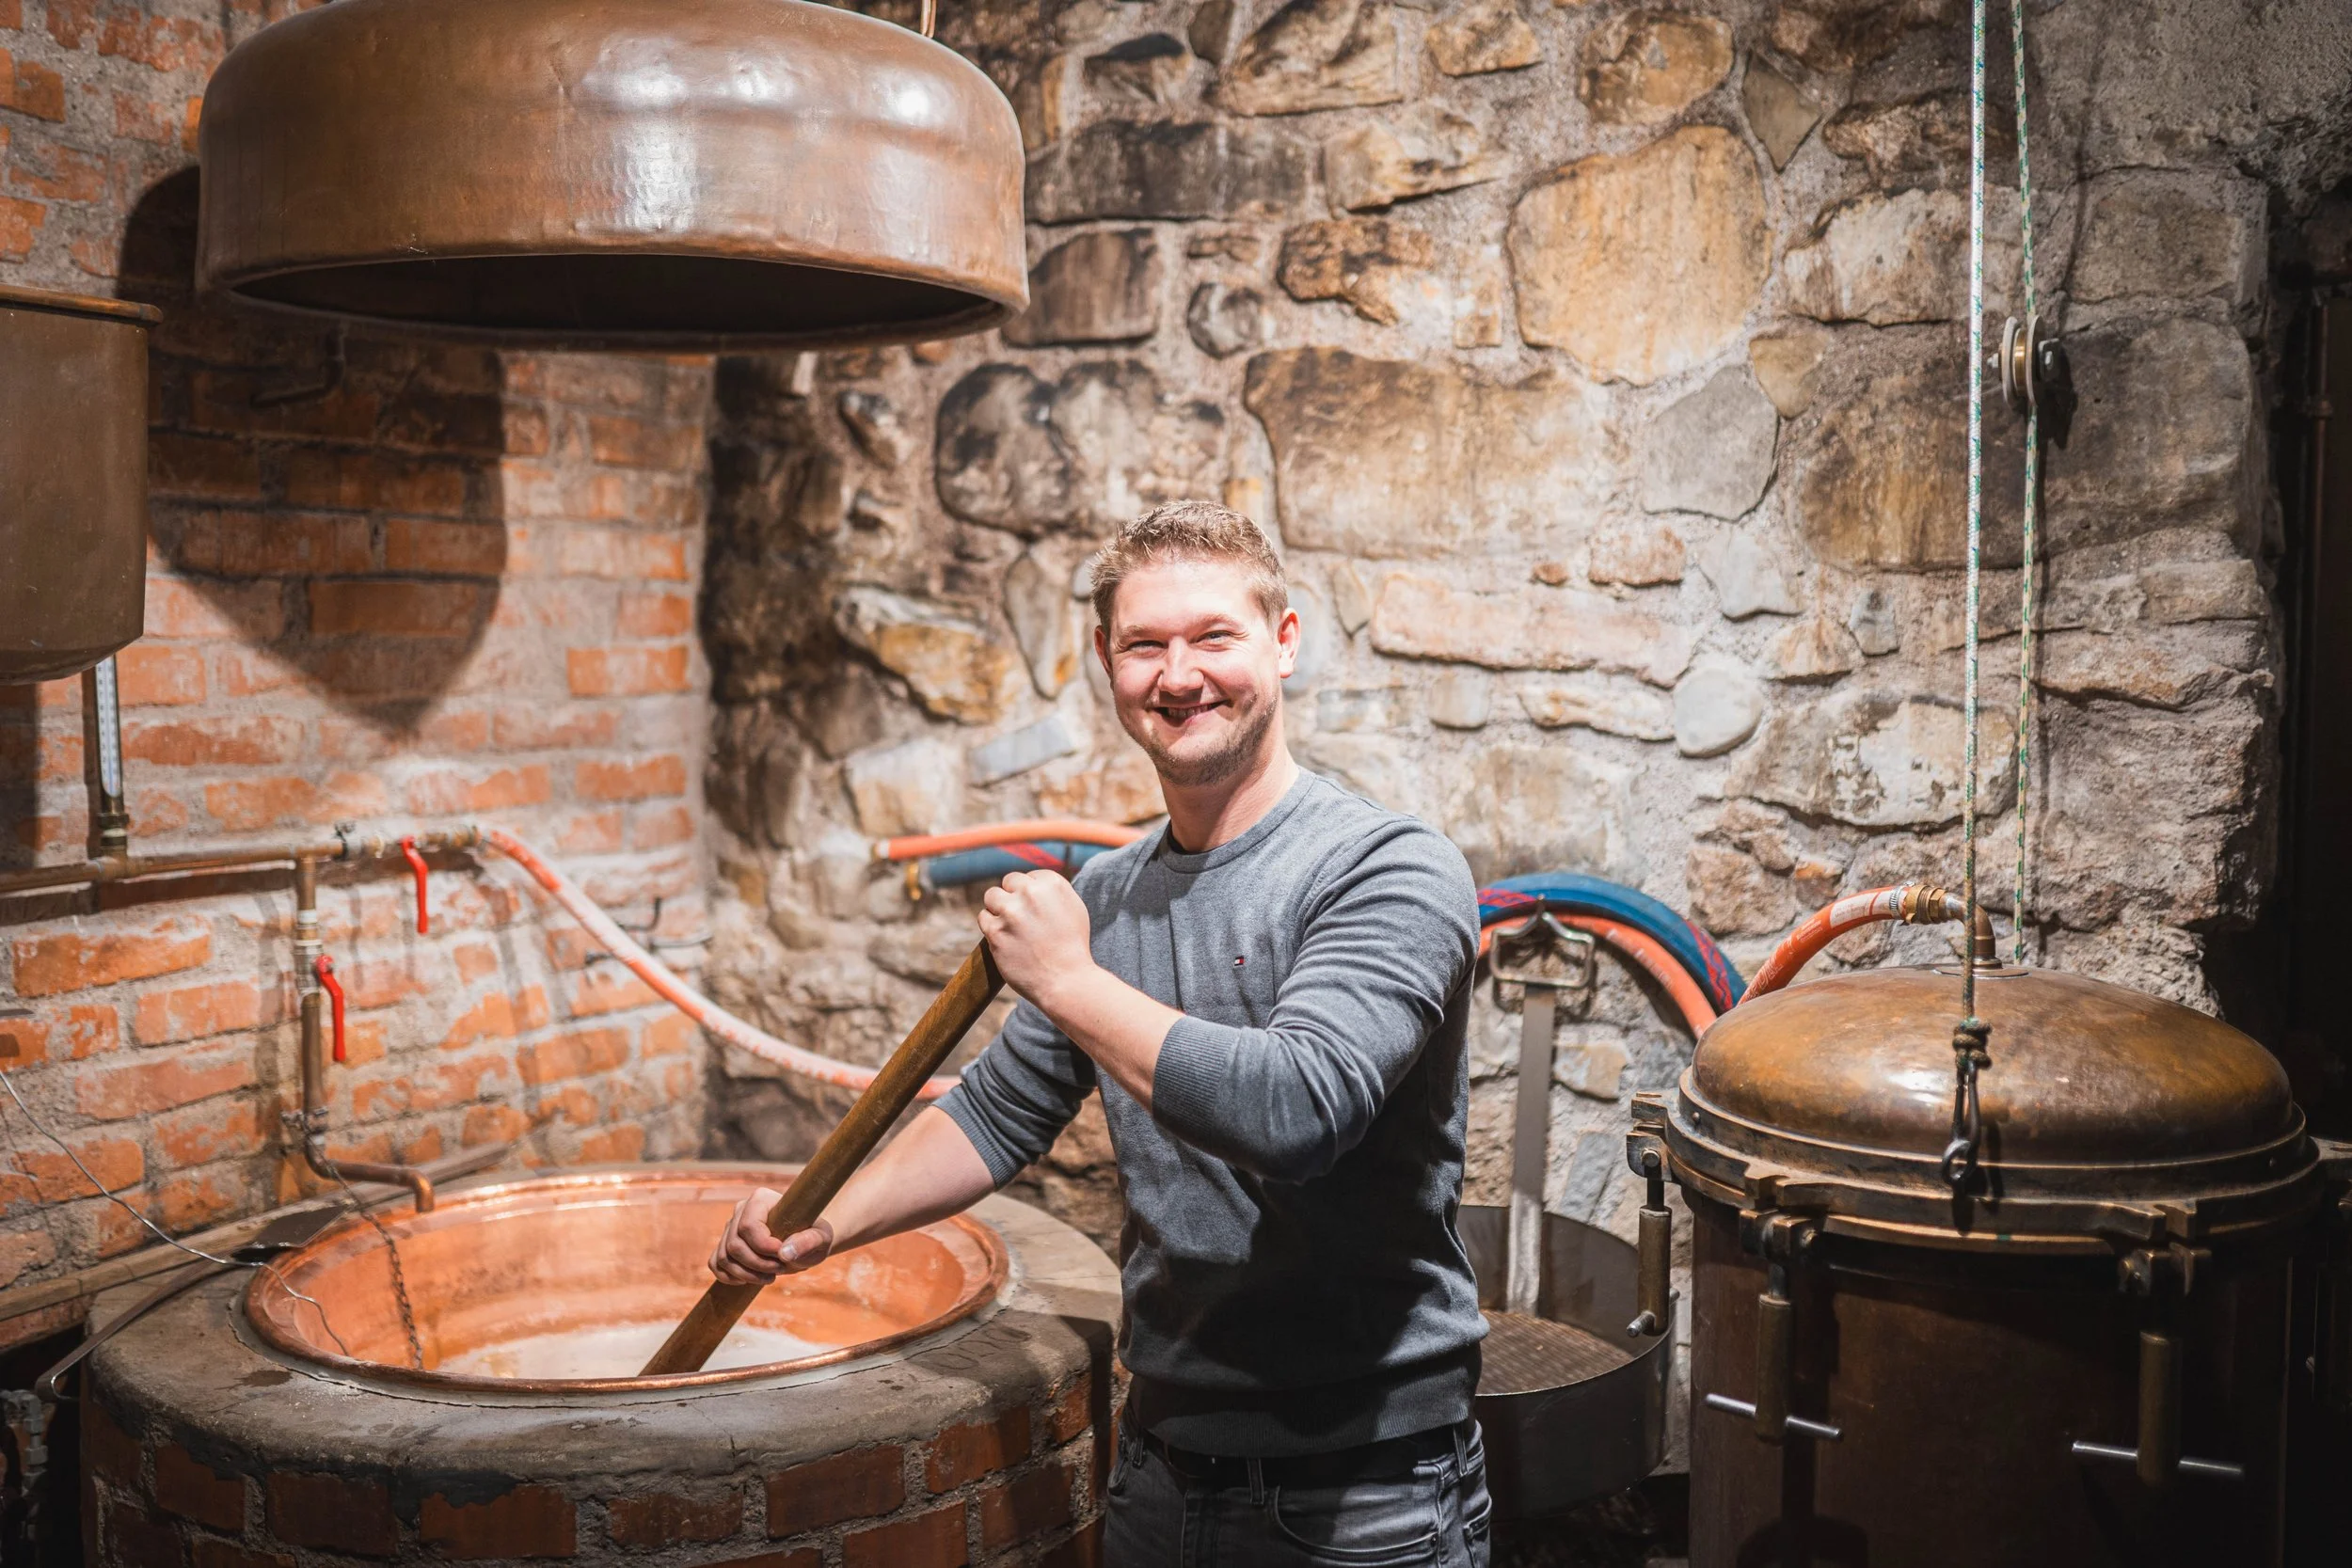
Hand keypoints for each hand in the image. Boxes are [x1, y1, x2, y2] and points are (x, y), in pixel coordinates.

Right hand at [708, 1187, 834, 1284]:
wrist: (807, 1241)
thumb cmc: (815, 1235)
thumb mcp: (821, 1238)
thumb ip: (808, 1241)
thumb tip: (784, 1253)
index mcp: (761, 1199)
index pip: (749, 1226)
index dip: (763, 1248)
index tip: (783, 1257)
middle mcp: (741, 1210)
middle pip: (735, 1244)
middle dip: (757, 1264)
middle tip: (781, 1270)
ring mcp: (731, 1227)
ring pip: (724, 1256)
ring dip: (746, 1274)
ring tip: (770, 1277)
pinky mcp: (725, 1244)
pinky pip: (715, 1263)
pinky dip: (729, 1277)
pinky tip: (748, 1280)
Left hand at [979, 870, 1095, 1007]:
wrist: (1066, 981)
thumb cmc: (1072, 947)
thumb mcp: (1074, 909)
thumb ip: (1052, 891)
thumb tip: (1033, 882)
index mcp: (1052, 883)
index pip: (1029, 876)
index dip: (1030, 893)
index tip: (1035, 909)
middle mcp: (1030, 893)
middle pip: (1009, 882)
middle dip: (1012, 896)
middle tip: (1020, 916)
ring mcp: (1011, 912)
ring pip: (992, 896)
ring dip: (998, 908)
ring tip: (1010, 926)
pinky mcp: (995, 931)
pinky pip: (983, 917)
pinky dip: (991, 926)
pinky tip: (1004, 937)